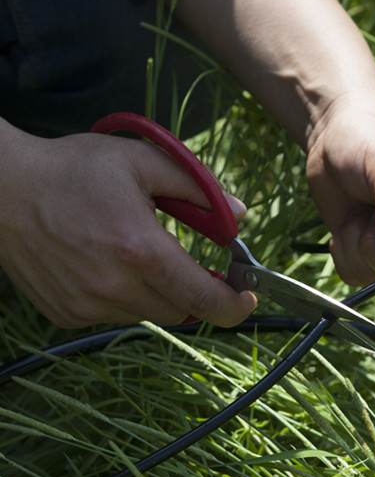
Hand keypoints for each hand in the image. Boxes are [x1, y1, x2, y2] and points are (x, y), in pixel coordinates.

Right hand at [0, 123, 256, 327]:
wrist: (0, 187)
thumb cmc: (72, 169)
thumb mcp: (140, 161)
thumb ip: (198, 187)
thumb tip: (239, 213)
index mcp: (139, 248)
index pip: (203, 297)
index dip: (234, 305)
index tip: (246, 296)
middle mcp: (114, 285)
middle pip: (181, 310)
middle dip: (194, 290)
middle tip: (188, 264)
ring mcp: (86, 305)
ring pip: (148, 314)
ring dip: (156, 292)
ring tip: (131, 253)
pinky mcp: (66, 314)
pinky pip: (113, 315)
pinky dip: (122, 297)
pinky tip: (102, 264)